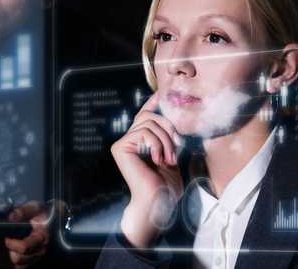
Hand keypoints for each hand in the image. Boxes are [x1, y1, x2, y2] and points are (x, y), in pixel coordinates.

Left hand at [2, 201, 52, 267]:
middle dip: (11, 250)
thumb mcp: (35, 207)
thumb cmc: (44, 213)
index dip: (12, 244)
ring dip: (14, 256)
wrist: (55, 219)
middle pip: (19, 259)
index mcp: (41, 237)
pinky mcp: (35, 260)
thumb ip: (24, 211)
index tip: (7, 237)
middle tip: (9, 241)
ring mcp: (38, 256)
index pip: (24, 247)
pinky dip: (16, 262)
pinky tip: (15, 252)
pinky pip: (22, 267)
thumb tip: (11, 217)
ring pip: (20, 265)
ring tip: (13, 246)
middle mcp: (40, 250)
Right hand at [110, 93, 183, 247]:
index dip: (151, 103)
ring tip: (169, 158)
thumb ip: (168, 138)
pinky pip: (144, 132)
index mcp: (138, 143)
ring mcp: (122, 144)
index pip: (144, 116)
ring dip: (166, 140)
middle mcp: (127, 141)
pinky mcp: (120, 147)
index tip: (160, 94)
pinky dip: (157, 144)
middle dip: (168, 128)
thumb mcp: (171, 156)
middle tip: (177, 146)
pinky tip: (158, 159)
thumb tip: (172, 118)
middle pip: (149, 116)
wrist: (158, 203)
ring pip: (149, 123)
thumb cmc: (165, 186)